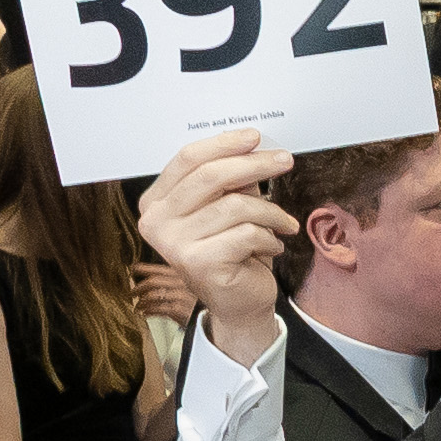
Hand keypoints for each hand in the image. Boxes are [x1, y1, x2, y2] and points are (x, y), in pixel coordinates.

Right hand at [139, 126, 304, 358]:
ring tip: (284, 223)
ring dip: (270, 211)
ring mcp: (173, 244)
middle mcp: (156, 222)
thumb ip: (231, 179)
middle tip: (284, 160)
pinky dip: (268, 237)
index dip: (223, 144)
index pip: (187, 159)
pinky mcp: (198, 264)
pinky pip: (246, 234)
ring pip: (234, 206)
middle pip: (209, 176)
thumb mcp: (228, 206)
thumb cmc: (233, 250)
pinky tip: (273, 246)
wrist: (238, 303)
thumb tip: (253, 145)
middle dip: (252, 164)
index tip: (255, 137)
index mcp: (156, 202)